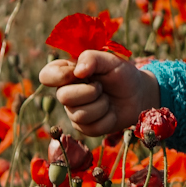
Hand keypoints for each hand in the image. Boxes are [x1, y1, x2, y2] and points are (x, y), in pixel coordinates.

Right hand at [39, 51, 159, 141]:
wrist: (138, 95)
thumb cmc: (122, 74)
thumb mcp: (111, 60)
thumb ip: (92, 58)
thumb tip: (78, 71)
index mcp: (67, 73)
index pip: (46, 75)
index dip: (59, 76)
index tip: (79, 73)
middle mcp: (66, 92)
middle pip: (63, 97)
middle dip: (90, 92)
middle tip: (101, 86)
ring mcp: (74, 111)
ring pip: (79, 114)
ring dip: (102, 105)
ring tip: (108, 99)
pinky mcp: (85, 127)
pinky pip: (92, 128)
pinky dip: (108, 118)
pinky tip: (111, 112)